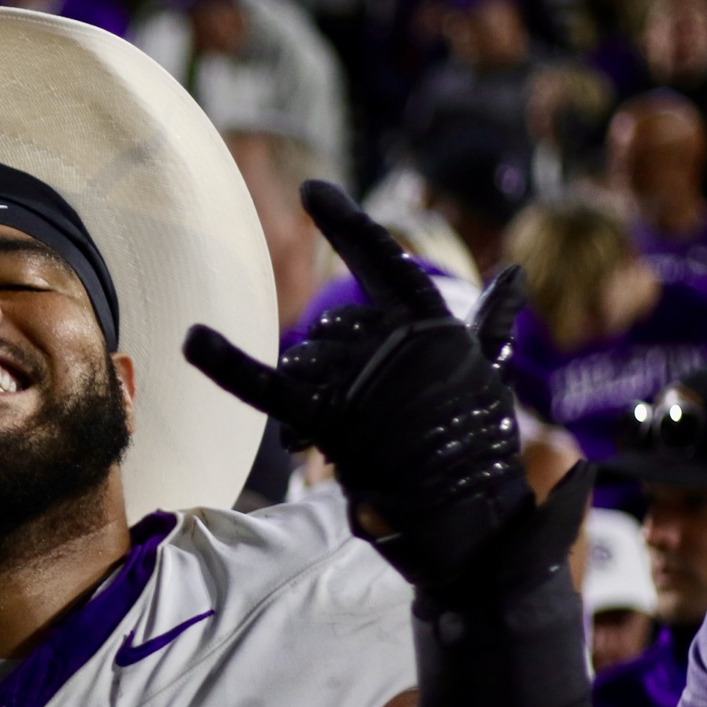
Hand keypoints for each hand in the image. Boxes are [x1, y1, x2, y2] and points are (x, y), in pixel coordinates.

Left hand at [184, 181, 536, 589]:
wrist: (472, 517)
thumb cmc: (477, 444)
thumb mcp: (486, 373)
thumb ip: (491, 323)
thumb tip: (515, 274)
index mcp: (431, 326)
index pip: (382, 260)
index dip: (348, 224)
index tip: (314, 189)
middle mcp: (394, 344)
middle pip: (332, 325)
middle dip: (331, 359)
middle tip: (356, 406)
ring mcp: (362, 382)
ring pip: (305, 358)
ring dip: (311, 391)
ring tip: (331, 437)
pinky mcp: (333, 421)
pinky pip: (271, 387)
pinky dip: (226, 364)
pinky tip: (191, 340)